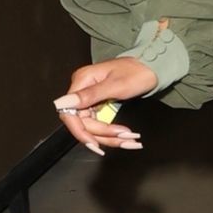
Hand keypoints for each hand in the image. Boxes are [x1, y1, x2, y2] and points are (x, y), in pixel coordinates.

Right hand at [53, 24, 166, 154]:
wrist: (150, 68)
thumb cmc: (136, 72)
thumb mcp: (115, 85)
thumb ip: (89, 95)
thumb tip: (62, 103)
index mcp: (82, 81)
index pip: (69, 114)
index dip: (80, 131)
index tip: (94, 144)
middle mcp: (82, 90)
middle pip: (83, 123)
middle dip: (102, 135)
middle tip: (124, 138)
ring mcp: (90, 98)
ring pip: (92, 127)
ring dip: (109, 137)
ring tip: (130, 140)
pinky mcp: (98, 105)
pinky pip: (100, 124)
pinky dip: (113, 133)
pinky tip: (125, 138)